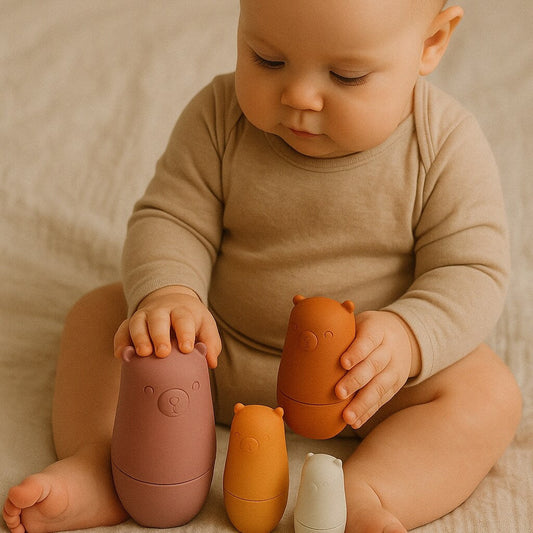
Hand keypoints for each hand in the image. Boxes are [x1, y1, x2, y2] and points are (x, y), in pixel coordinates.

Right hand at [113, 285, 221, 367]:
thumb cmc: (191, 320)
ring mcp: (143, 316)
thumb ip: (211, 343)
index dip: (185, 333)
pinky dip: (120, 341)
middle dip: (159, 335)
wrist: (172, 300)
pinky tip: (120, 355)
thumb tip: (211, 362)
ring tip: (142, 354)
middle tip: (163, 353)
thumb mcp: (206, 326)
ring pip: (137, 322)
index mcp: (182, 311)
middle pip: (158, 319)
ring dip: (138, 338)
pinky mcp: (130, 323)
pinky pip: (122, 330)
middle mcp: (161, 311)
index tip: (187, 348)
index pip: (183, 319)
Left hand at [335, 310, 419, 428]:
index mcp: (377, 330)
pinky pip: (381, 400)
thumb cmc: (367, 330)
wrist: (401, 336)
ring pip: (379, 387)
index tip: (342, 363)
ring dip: (362, 404)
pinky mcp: (395, 386)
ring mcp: (394, 369)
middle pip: (373, 366)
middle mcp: (389, 350)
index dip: (356, 352)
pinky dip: (367, 412)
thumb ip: (337, 328)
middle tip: (338, 392)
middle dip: (355, 381)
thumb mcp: (357, 323)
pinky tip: (355, 422)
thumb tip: (302, 321)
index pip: (368, 340)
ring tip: (347, 417)